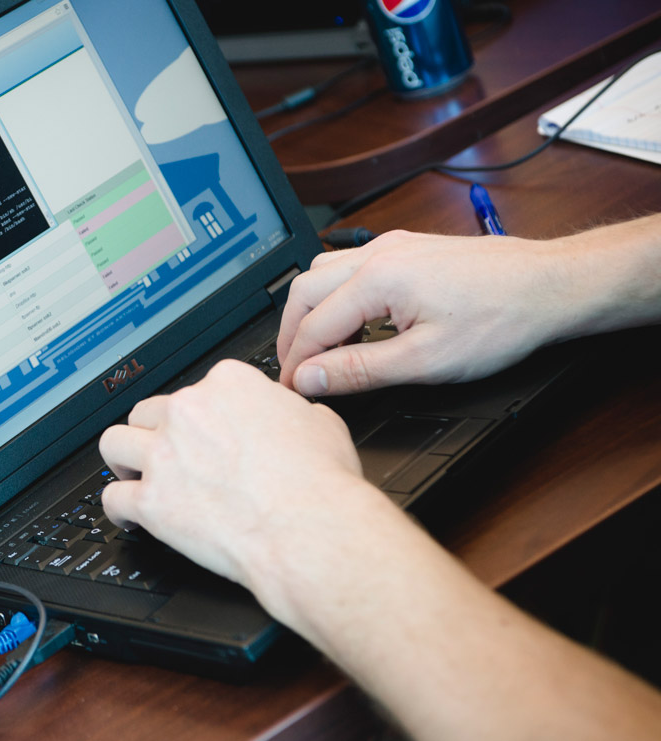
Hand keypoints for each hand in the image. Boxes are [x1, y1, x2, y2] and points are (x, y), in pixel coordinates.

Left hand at [98, 359, 394, 629]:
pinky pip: (112, 498)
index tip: (206, 432)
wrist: (309, 531)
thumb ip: (290, 413)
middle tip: (167, 454)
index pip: (199, 389)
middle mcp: (189, 412)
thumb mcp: (322, 424)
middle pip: (148, 412)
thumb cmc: (319, 484)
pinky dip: (118, 509)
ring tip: (133, 474)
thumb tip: (289, 417)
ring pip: (115, 444)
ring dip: (123, 459)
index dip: (202, 415)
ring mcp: (164, 455)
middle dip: (155, 433)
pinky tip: (129, 517)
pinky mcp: (151, 501)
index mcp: (228, 385)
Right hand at [277, 230, 568, 396]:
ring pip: (322, 272)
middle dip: (292, 335)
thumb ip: (359, 370)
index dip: (296, 364)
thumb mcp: (426, 361)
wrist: (551, 286)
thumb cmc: (502, 319)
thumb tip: (312, 378)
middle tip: (295, 372)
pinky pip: (350, 266)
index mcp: (377, 279)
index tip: (293, 390)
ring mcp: (393, 246)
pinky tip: (352, 324)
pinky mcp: (408, 249)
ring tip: (319, 350)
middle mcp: (379, 254)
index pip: (312, 326)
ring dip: (311, 311)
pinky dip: (335, 297)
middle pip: (304, 291)